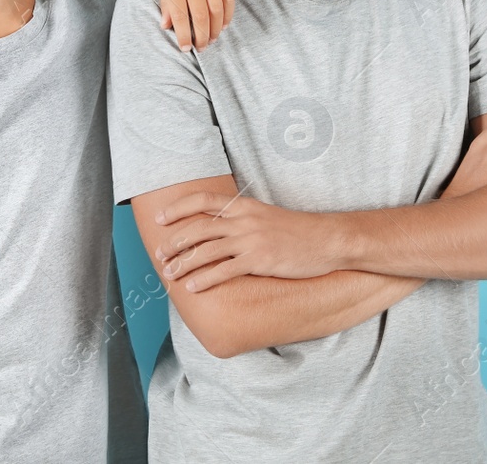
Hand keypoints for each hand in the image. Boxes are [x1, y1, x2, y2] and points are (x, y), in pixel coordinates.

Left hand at [154, 192, 338, 290]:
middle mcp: (244, 220)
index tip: (160, 218)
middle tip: (159, 253)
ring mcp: (251, 241)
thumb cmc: (298, 231)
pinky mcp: (260, 261)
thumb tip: (219, 227)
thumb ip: (243, 218)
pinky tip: (192, 287)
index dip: (178, 207)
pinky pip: (224, 271)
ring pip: (206, 251)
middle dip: (174, 242)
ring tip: (169, 274)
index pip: (203, 200)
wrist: (327, 240)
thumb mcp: (266, 216)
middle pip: (198, 228)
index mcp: (245, 206)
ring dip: (183, 263)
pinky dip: (204, 280)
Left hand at [158, 0, 234, 50]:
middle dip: (202, 37)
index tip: (185, 48)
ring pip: (216, 11)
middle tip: (201, 48)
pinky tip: (223, 25)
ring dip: (215, 29)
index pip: (180, 16)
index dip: (184, 36)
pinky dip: (227, 15)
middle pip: (201, 17)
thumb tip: (166, 26)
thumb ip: (166, 3)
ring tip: (212, 40)